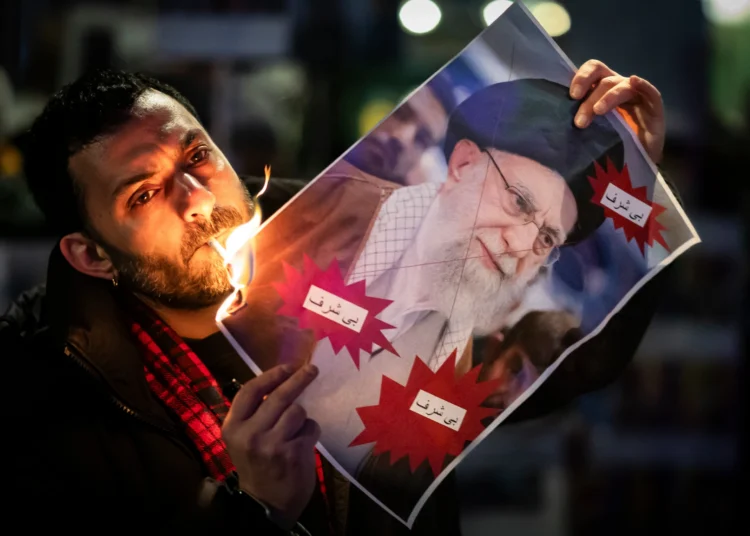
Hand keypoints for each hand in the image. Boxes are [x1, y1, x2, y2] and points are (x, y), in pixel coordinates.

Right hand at [222, 363, 320, 524]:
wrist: (265, 504)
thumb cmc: (256, 466)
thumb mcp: (243, 439)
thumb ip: (254, 414)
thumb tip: (280, 380)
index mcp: (233, 427)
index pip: (250, 391)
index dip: (271, 375)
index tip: (288, 366)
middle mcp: (250, 434)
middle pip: (280, 396)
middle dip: (299, 379)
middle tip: (312, 369)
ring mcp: (272, 444)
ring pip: (298, 411)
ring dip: (303, 417)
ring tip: (296, 430)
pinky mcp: (293, 453)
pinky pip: (311, 428)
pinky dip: (311, 431)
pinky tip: (303, 443)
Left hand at [570, 59, 665, 163]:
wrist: (632, 167)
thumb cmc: (606, 148)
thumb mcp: (587, 132)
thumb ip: (576, 119)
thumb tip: (552, 117)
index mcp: (602, 91)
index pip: (593, 71)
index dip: (582, 77)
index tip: (572, 95)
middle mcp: (619, 89)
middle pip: (604, 79)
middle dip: (590, 97)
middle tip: (580, 120)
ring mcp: (638, 98)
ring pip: (623, 86)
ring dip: (608, 97)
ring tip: (598, 112)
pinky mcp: (653, 109)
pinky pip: (650, 92)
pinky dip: (642, 84)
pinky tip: (634, 81)